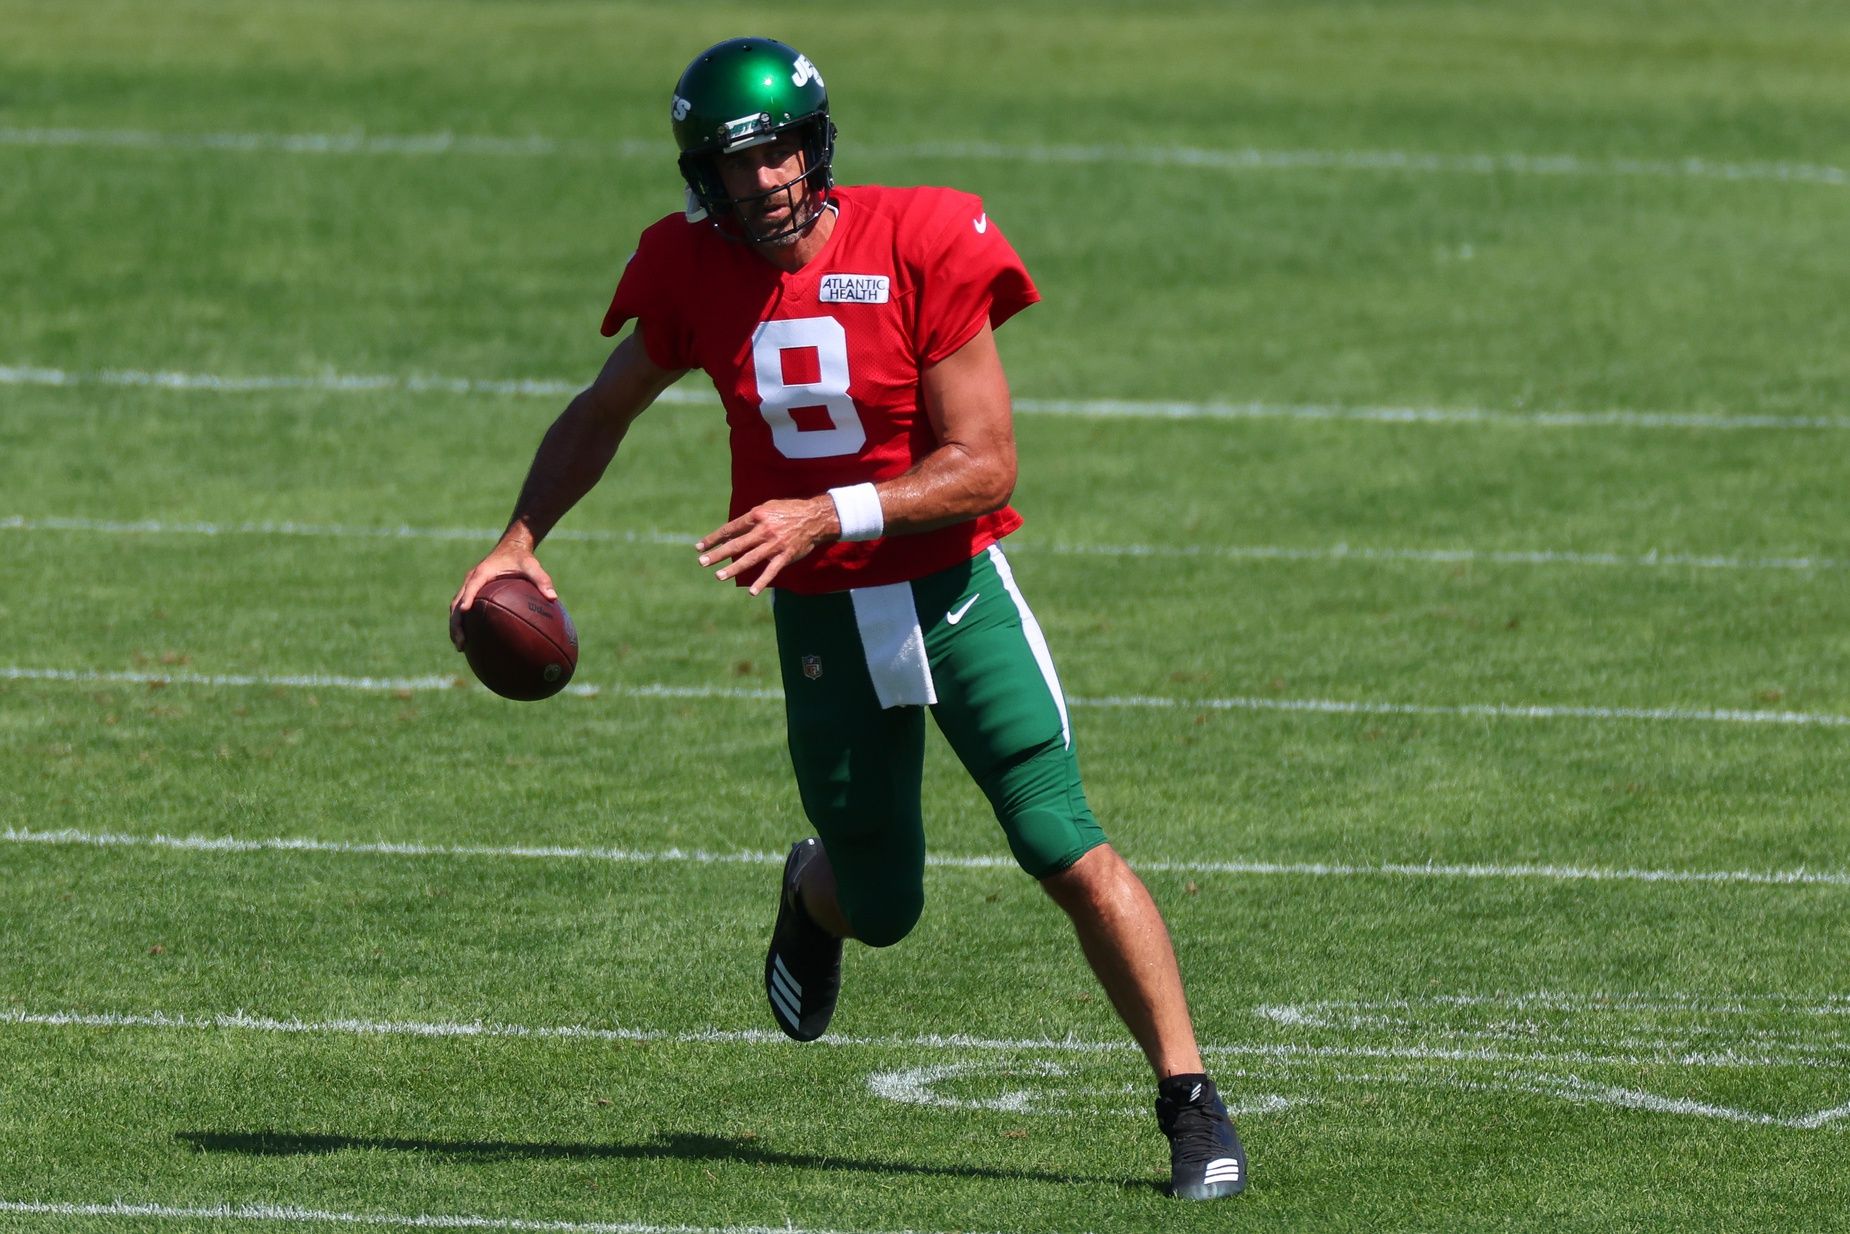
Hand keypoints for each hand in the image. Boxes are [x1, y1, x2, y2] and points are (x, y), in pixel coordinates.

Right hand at [449, 537, 556, 649]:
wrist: (511, 547)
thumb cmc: (522, 558)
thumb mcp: (532, 566)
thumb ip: (542, 580)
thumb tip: (553, 598)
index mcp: (482, 573)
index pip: (472, 587)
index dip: (467, 598)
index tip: (464, 612)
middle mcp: (471, 580)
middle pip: (457, 602)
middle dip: (456, 623)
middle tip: (461, 642)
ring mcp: (470, 586)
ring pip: (456, 608)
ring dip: (455, 626)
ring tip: (461, 647)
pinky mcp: (472, 592)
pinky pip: (462, 607)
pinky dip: (462, 623)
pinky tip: (470, 640)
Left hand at [696, 497, 836, 594]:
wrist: (816, 518)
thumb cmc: (790, 510)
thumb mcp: (768, 507)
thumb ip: (751, 518)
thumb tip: (733, 530)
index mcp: (757, 516)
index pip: (730, 529)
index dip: (714, 538)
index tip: (699, 547)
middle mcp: (764, 531)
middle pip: (736, 545)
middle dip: (717, 554)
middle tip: (702, 562)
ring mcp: (774, 545)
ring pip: (749, 559)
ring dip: (733, 568)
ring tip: (718, 576)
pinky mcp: (785, 556)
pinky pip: (771, 571)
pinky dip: (762, 582)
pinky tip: (751, 592)